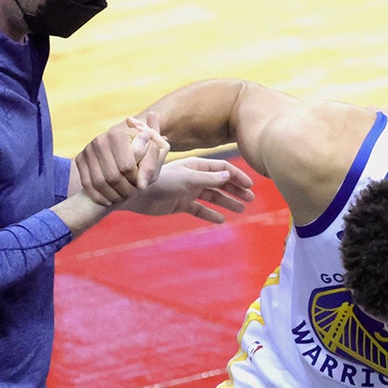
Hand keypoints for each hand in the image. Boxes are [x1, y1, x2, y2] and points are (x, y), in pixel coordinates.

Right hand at [76, 113, 170, 204]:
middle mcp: (100, 139)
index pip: (127, 167)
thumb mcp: (156, 156)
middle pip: (113, 177)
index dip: (136, 179)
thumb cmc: (145, 156)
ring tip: (124, 196)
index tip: (143, 183)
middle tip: (133, 192)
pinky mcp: (80, 159)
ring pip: (99, 183)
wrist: (127, 154)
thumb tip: (141, 184)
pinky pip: (87, 185)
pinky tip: (110, 200)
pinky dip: (100, 197)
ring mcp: (88, 149)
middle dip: (125, 189)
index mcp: (120, 134)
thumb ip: (152, 165)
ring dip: (113, 195)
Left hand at [121, 156, 253, 222]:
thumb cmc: (162, 180)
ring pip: (213, 196)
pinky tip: (221, 221)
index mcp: (197, 166)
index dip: (237, 176)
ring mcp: (188, 191)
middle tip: (251, 199)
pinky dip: (210, 214)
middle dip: (236, 189)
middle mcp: (194, 177)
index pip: (223, 169)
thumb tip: (229, 176)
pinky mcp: (181, 204)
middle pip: (221, 182)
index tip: (249, 185)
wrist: (137, 193)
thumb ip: (208, 178)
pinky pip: (200, 209)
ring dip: (227, 202)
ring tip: (241, 210)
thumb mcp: (188, 177)